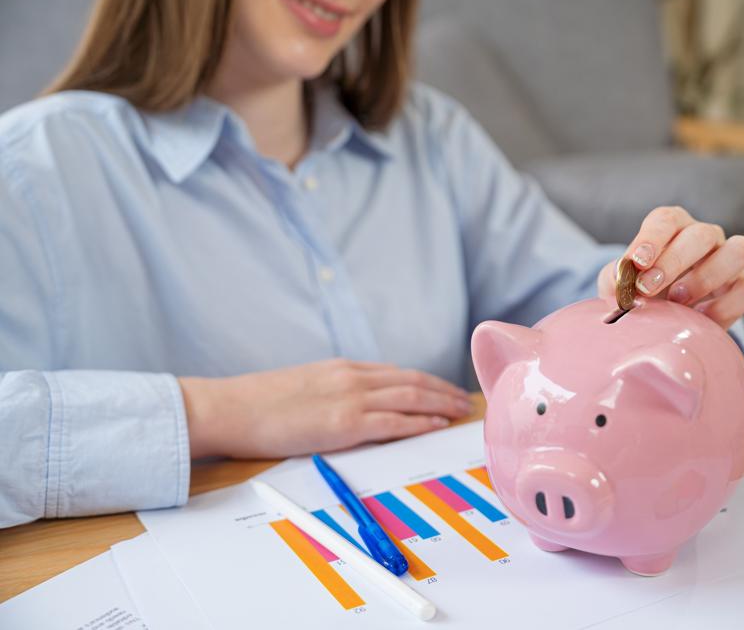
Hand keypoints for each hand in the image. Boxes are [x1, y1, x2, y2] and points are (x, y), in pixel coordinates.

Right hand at [180, 359, 472, 457]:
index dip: (424, 381)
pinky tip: (437, 424)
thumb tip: (350, 404)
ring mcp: (350, 398)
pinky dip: (421, 421)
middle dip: (441, 390)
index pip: (395, 372)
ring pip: (410, 397)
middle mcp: (352, 377)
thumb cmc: (258, 403)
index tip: (441, 389)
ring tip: (459, 410)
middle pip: (411, 381)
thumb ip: (331, 390)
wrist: (231, 407)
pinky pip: (394, 421)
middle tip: (463, 399)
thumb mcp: (303, 385)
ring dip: (440, 403)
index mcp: (341, 368)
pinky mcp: (345, 423)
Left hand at [597, 206, 743, 328]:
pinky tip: (698, 319)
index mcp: (673, 227)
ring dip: (706, 277)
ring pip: (740, 250)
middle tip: (647, 288)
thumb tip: (620, 281)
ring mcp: (730, 260)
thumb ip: (616, 278)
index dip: (650, 239)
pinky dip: (724, 307)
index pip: (666, 220)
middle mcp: (706, 237)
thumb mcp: (621, 282)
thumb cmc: (641, 290)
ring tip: (677, 300)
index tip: (635, 262)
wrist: (664, 316)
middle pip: (702, 234)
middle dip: (672, 262)